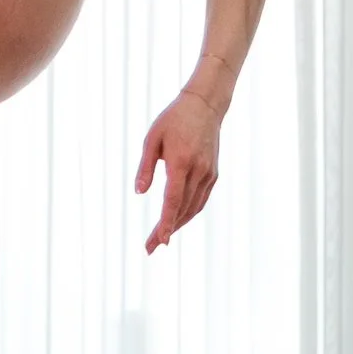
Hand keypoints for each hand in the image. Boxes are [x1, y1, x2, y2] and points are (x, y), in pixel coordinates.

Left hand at [135, 87, 223, 253]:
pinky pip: (200, 200)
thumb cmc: (173, 120)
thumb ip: (145, 167)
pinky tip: (177, 220)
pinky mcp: (213, 174)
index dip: (166, 222)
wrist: (205, 106)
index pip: (173, 200)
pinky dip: (188, 213)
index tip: (160, 241)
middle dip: (166, 230)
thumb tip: (139, 193)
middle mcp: (198, 171)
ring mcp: (208, 174)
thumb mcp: (152, 139)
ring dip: (177, 225)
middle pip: (182, 209)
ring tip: (160, 237)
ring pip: (193, 208)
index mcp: (181, 162)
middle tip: (150, 247)